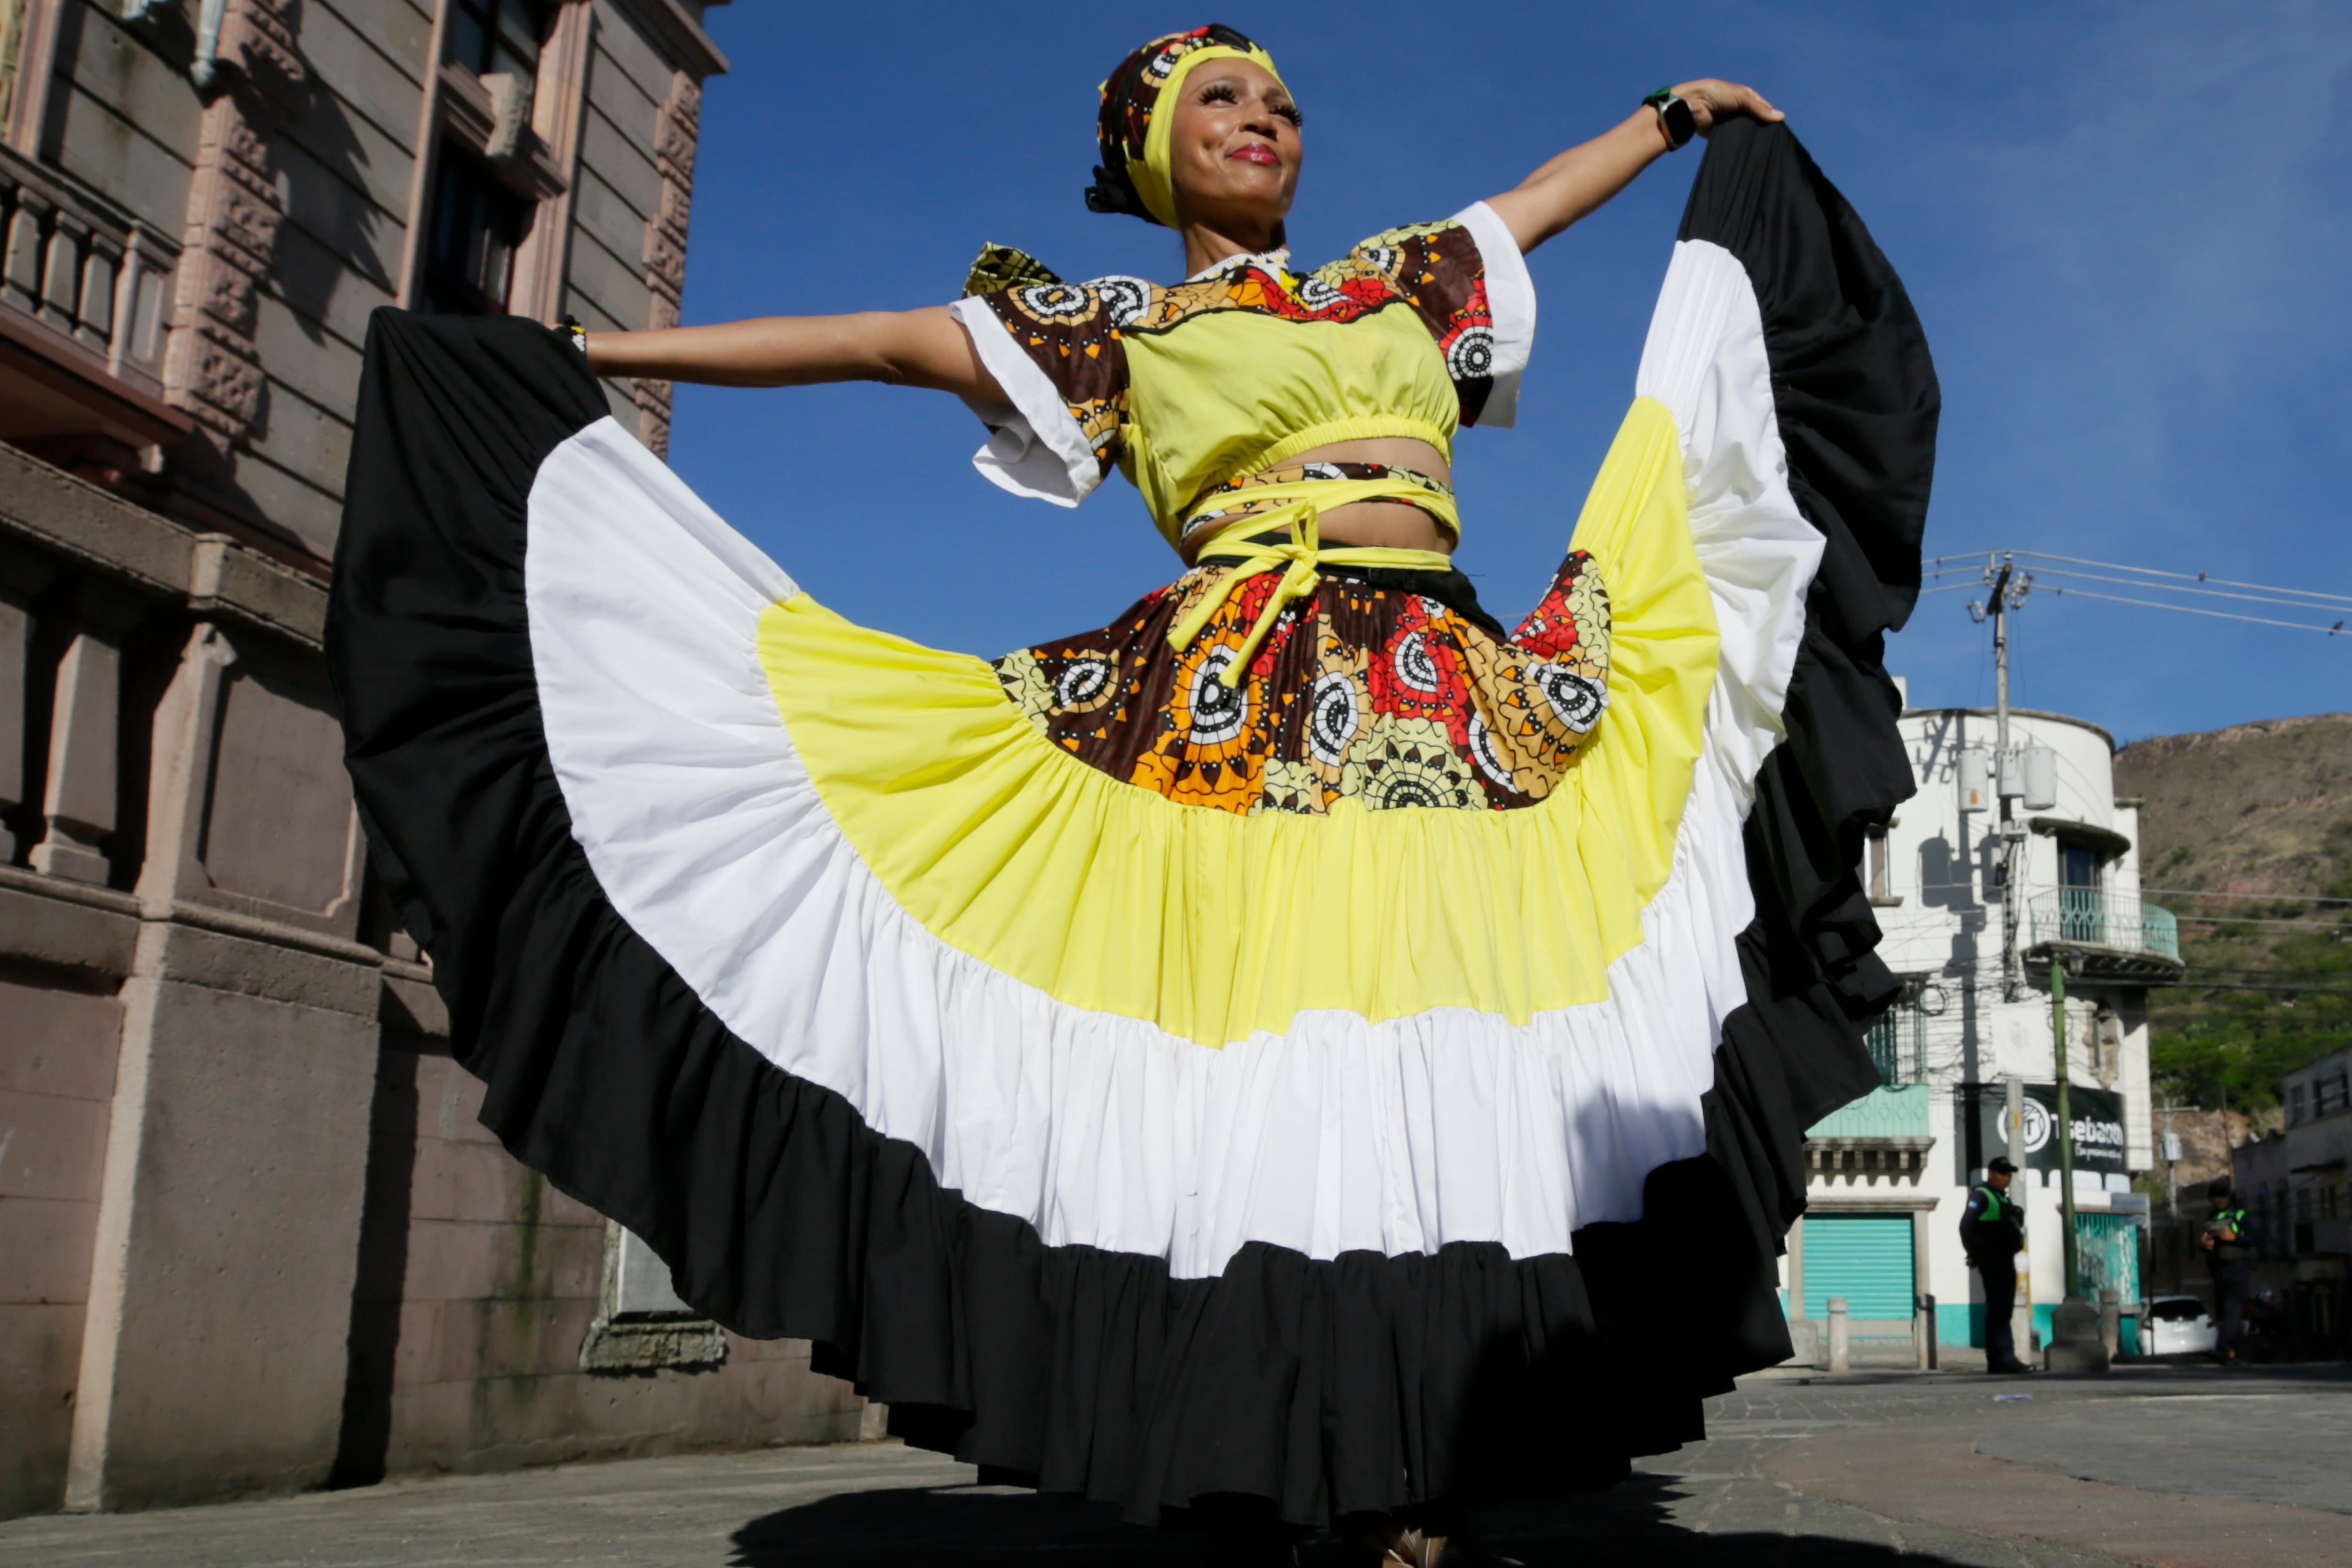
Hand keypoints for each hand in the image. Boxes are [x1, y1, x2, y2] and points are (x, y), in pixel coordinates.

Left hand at [1669, 79, 1784, 138]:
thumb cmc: (1717, 94)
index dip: (1770, 115)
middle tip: (1772, 138)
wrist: (1693, 106)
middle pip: (1754, 120)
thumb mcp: (1742, 96)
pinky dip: (1740, 142)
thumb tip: (1781, 117)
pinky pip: (1734, 139)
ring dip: (1751, 136)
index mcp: (1744, 97)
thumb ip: (1760, 108)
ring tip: (1762, 145)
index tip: (1779, 126)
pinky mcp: (1721, 133)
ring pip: (1745, 130)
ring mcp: (1730, 122)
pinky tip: (1748, 148)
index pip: (1762, 107)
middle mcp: (1738, 109)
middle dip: (1761, 127)